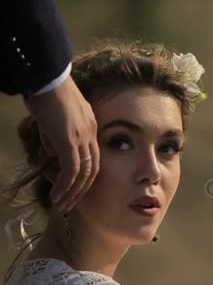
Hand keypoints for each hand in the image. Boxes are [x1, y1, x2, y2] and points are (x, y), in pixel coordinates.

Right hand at [25, 75, 99, 211]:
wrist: (48, 78)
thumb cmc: (48, 94)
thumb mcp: (53, 120)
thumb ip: (55, 138)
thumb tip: (53, 154)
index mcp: (90, 128)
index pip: (93, 158)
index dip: (85, 177)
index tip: (75, 190)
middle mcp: (91, 134)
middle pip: (93, 169)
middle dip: (82, 190)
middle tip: (70, 205)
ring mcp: (82, 137)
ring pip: (83, 172)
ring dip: (72, 192)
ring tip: (61, 205)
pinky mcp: (69, 140)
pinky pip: (71, 169)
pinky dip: (65, 185)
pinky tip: (57, 195)